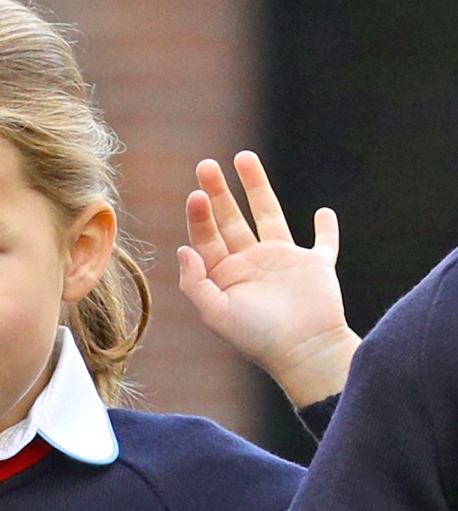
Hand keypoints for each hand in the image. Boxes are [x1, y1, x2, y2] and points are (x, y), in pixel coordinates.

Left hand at [178, 151, 359, 406]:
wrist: (303, 353)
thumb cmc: (256, 338)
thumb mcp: (216, 314)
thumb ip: (195, 283)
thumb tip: (182, 248)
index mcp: (224, 275)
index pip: (206, 237)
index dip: (199, 215)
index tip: (196, 194)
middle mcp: (250, 264)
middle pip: (230, 219)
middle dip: (218, 192)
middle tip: (206, 165)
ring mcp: (283, 263)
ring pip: (269, 216)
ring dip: (257, 188)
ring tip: (244, 157)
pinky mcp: (316, 267)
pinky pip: (324, 243)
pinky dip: (326, 229)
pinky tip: (323, 212)